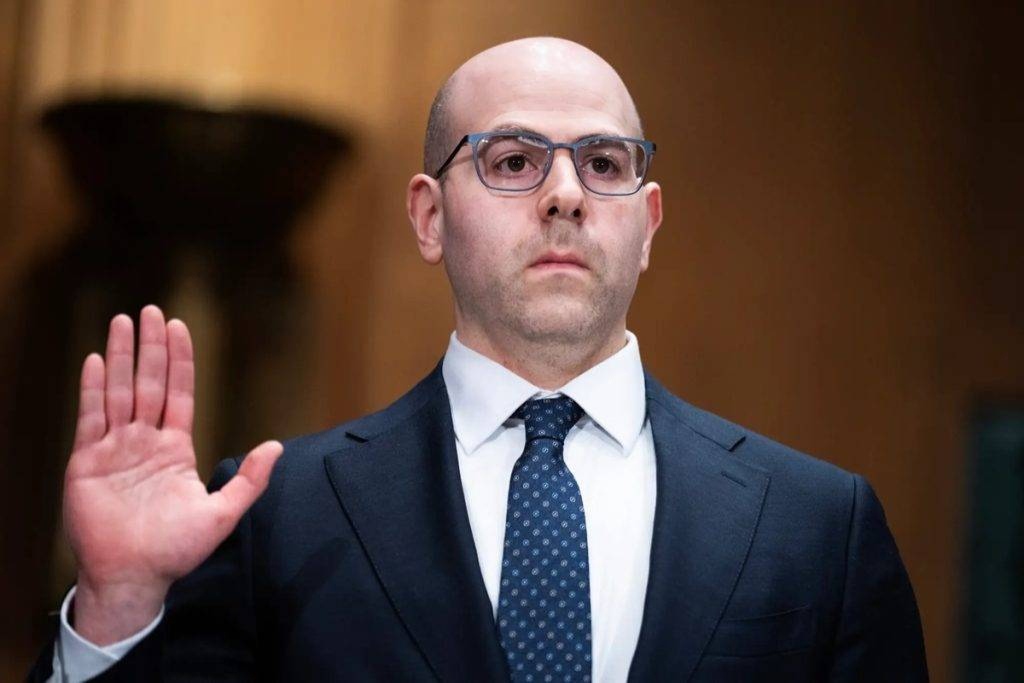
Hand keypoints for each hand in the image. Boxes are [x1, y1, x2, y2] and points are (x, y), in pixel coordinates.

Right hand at [63, 305, 282, 644]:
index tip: (179, 327)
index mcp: (175, 449)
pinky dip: (93, 388)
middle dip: (150, 347)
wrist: (134, 577)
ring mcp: (115, 449)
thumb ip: (249, 480)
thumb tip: (276, 446)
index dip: (179, 360)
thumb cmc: (177, 549)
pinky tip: (95, 360)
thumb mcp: (223, 513)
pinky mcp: (87, 462)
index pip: (179, 393)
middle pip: (148, 383)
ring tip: (122, 321)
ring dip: (120, 357)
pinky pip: (91, 417)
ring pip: (119, 392)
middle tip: (151, 310)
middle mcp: (145, 442)